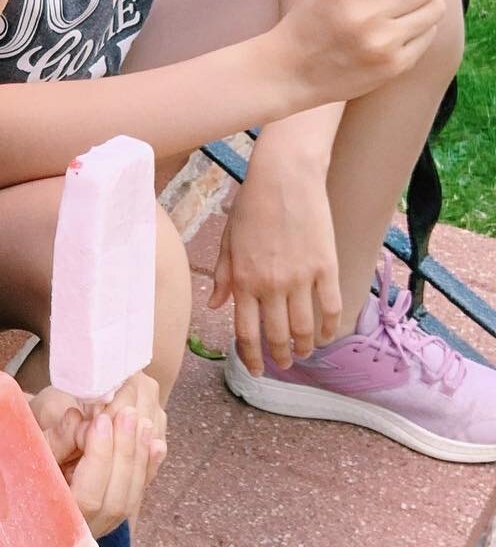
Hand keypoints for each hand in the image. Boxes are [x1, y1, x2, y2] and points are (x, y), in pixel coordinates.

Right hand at [30, 377, 166, 537]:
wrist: (30, 492)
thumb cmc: (27, 468)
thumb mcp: (33, 454)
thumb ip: (56, 440)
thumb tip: (78, 418)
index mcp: (57, 519)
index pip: (89, 496)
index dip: (99, 457)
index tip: (101, 421)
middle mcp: (83, 530)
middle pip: (117, 499)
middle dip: (125, 452)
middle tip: (127, 414)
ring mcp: (103, 526)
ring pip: (131, 499)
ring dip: (139, 457)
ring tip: (140, 422)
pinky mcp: (115, 516)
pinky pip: (137, 495)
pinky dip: (148, 469)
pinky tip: (155, 443)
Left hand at [211, 148, 341, 373]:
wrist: (285, 178)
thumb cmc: (251, 206)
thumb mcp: (228, 241)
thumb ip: (224, 276)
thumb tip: (215, 306)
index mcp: (243, 279)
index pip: (245, 331)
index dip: (251, 356)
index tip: (256, 369)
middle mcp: (271, 284)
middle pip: (277, 335)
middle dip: (279, 356)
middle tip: (282, 364)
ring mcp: (301, 278)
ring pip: (304, 327)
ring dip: (304, 347)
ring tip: (303, 353)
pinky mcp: (326, 267)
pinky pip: (331, 307)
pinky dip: (329, 328)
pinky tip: (326, 336)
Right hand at [272, 0, 444, 108]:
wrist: (289, 74)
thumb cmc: (311, 22)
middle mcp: (366, 14)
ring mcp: (382, 43)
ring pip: (435, 7)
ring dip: (423, 4)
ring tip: (401, 9)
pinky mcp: (394, 65)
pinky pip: (428, 34)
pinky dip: (418, 29)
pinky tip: (395, 32)